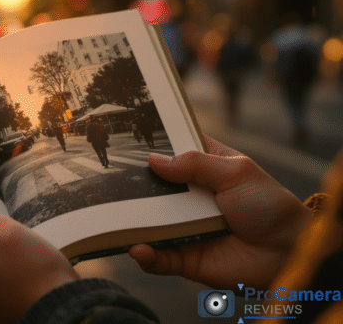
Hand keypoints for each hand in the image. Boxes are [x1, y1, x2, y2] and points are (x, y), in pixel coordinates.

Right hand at [129, 136, 311, 289]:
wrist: (289, 253)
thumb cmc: (270, 207)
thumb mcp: (236, 172)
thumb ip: (194, 164)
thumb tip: (153, 160)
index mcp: (205, 170)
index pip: (172, 154)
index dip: (151, 148)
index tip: (124, 139)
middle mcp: (189, 198)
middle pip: (152, 189)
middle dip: (131, 186)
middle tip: (108, 180)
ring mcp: (184, 228)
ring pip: (149, 224)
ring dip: (131, 222)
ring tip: (114, 218)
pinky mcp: (185, 258)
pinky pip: (158, 258)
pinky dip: (146, 256)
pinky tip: (138, 249)